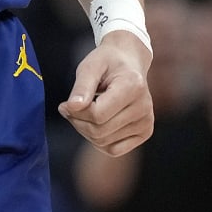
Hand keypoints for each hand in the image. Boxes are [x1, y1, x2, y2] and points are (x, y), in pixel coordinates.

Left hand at [60, 33, 152, 156]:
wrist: (128, 61)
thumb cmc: (106, 62)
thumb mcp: (90, 66)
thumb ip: (81, 87)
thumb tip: (71, 107)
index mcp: (132, 86)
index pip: (97, 115)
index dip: (76, 112)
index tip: (65, 104)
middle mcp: (144, 107)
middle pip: (100, 131)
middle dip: (78, 122)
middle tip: (68, 109)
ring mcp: (146, 122)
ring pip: (104, 143)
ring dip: (85, 131)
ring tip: (82, 112)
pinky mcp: (145, 132)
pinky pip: (113, 149)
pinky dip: (98, 141)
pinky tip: (95, 123)